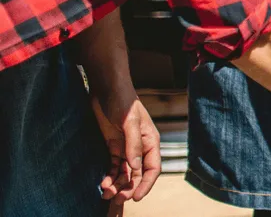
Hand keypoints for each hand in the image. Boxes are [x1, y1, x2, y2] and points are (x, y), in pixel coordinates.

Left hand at [90, 94, 159, 214]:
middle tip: (116, 199)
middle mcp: (140, 147)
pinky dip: (109, 175)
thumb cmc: (123, 101)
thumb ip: (132, 144)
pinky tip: (102, 183)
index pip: (152, 169)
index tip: (136, 197)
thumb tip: (135, 167)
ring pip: (125, 172)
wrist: (107, 88)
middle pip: (137, 174)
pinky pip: (114, 166)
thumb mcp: (129, 122)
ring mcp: (127, 147)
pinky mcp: (114, 145)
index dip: (146, 184)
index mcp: (150, 142)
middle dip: (128, 188)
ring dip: (117, 184)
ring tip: (105, 193)